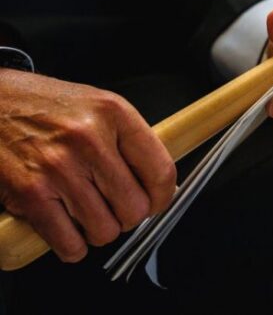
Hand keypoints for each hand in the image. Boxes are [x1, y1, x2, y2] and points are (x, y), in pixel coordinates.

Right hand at [0, 69, 175, 261]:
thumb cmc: (45, 105)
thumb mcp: (98, 105)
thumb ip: (129, 139)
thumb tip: (156, 181)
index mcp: (113, 113)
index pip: (160, 171)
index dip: (163, 196)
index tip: (156, 201)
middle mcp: (89, 139)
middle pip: (135, 209)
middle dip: (128, 215)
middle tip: (115, 204)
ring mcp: (59, 168)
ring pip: (105, 231)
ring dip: (99, 229)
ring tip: (86, 209)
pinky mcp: (31, 194)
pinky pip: (70, 245)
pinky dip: (72, 244)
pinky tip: (66, 223)